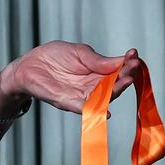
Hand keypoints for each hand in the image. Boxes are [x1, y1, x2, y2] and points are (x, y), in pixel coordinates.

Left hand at [0, 42, 141, 112]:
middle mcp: (94, 86)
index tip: (134, 54)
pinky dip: (96, 111)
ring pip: (105, 97)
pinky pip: (85, 109)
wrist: (29, 65)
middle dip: (126, 75)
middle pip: (115, 84)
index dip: (127, 63)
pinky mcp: (69, 103)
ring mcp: (83, 96)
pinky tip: (108, 111)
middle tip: (134, 66)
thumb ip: (98, 60)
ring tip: (127, 79)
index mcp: (98, 72)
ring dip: (117, 90)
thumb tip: (121, 61)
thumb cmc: (54, 57)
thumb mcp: (80, 53)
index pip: (117, 69)